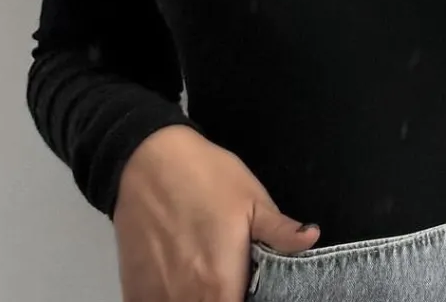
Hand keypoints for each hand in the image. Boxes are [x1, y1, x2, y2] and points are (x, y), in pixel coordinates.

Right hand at [113, 125, 319, 301]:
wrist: (149, 159)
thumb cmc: (207, 177)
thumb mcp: (253, 199)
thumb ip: (281, 231)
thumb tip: (312, 239)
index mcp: (221, 288)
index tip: (250, 287)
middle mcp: (187, 301)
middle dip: (224, 299)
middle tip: (230, 276)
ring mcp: (156, 298)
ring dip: (196, 298)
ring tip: (203, 276)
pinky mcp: (133, 290)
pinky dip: (168, 297)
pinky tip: (176, 280)